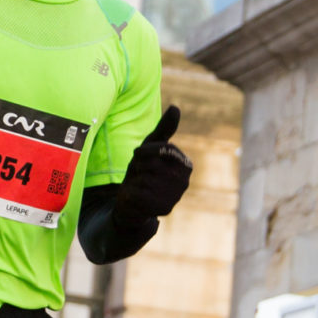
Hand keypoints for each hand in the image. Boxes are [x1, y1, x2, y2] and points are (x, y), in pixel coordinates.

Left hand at [115, 106, 191, 226]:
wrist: (132, 201)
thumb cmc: (143, 169)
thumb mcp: (150, 147)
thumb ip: (164, 128)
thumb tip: (176, 107)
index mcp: (185, 164)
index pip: (162, 148)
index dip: (145, 151)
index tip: (142, 158)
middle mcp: (185, 181)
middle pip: (152, 163)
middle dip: (139, 166)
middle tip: (141, 174)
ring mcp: (176, 196)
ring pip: (145, 178)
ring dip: (136, 179)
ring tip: (140, 184)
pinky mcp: (164, 209)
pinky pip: (139, 192)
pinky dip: (132, 192)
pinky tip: (138, 197)